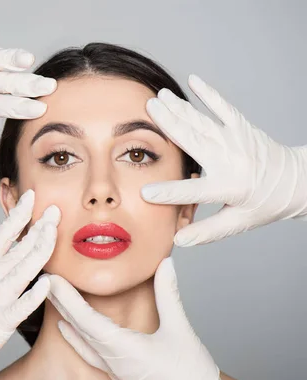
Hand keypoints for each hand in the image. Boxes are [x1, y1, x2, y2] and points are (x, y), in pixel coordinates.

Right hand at [0, 189, 59, 379]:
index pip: (2, 233)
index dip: (19, 213)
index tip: (31, 197)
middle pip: (21, 247)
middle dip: (41, 227)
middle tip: (56, 212)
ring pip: (27, 269)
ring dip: (44, 248)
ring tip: (55, 233)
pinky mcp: (1, 324)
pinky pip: (26, 305)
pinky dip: (39, 291)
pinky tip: (51, 280)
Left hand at [47, 258, 235, 379]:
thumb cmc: (191, 374)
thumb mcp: (180, 329)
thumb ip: (169, 294)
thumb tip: (164, 263)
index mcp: (124, 350)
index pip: (86, 319)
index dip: (68, 298)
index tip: (54, 279)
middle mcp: (113, 360)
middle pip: (78, 327)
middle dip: (61, 302)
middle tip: (46, 279)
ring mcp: (115, 368)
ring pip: (82, 339)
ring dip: (66, 316)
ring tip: (53, 296)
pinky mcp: (120, 371)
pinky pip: (88, 353)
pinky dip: (74, 337)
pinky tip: (65, 328)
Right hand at [141, 74, 306, 245]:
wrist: (297, 181)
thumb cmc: (265, 204)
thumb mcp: (238, 222)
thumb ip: (207, 232)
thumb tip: (179, 241)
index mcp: (230, 186)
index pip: (194, 192)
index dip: (169, 193)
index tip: (145, 192)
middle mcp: (231, 160)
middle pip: (194, 142)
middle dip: (169, 125)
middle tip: (148, 111)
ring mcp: (236, 140)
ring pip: (202, 122)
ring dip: (179, 108)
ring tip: (157, 97)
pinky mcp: (241, 127)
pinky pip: (223, 107)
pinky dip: (208, 93)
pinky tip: (193, 80)